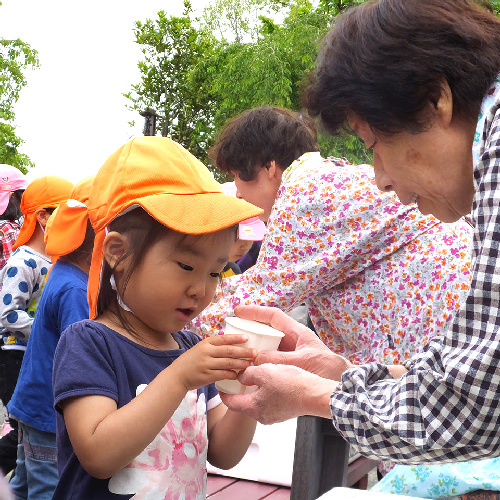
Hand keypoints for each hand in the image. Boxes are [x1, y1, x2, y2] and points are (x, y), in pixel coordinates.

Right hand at [171, 334, 255, 390]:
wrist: (177, 376)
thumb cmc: (191, 361)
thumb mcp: (200, 349)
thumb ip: (214, 347)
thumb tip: (233, 344)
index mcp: (205, 344)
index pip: (223, 339)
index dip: (236, 338)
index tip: (247, 338)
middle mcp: (206, 352)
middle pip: (228, 351)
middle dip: (243, 352)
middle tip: (255, 352)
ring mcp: (206, 364)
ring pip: (227, 363)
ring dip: (240, 363)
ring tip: (250, 364)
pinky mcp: (207, 376)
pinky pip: (222, 374)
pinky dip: (231, 374)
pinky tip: (238, 375)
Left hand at [219, 363, 337, 423]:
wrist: (316, 395)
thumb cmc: (290, 384)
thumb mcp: (264, 372)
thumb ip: (248, 374)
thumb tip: (242, 376)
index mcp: (253, 407)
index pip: (231, 403)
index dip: (224, 392)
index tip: (221, 384)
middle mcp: (262, 416)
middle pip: (245, 403)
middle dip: (240, 390)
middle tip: (238, 376)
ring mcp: (275, 416)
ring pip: (259, 401)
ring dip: (256, 390)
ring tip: (256, 375)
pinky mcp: (286, 412)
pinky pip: (271, 402)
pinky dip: (268, 392)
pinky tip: (273, 380)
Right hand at [234, 305, 351, 379]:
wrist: (340, 384)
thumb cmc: (326, 369)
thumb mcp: (301, 362)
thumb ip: (279, 359)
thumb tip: (257, 357)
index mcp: (297, 332)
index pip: (273, 315)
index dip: (255, 311)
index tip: (238, 311)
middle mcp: (293, 339)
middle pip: (268, 328)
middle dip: (251, 327)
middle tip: (233, 329)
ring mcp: (291, 351)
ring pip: (268, 343)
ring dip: (254, 345)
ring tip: (238, 348)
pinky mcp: (290, 364)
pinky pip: (271, 358)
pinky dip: (260, 359)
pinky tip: (250, 366)